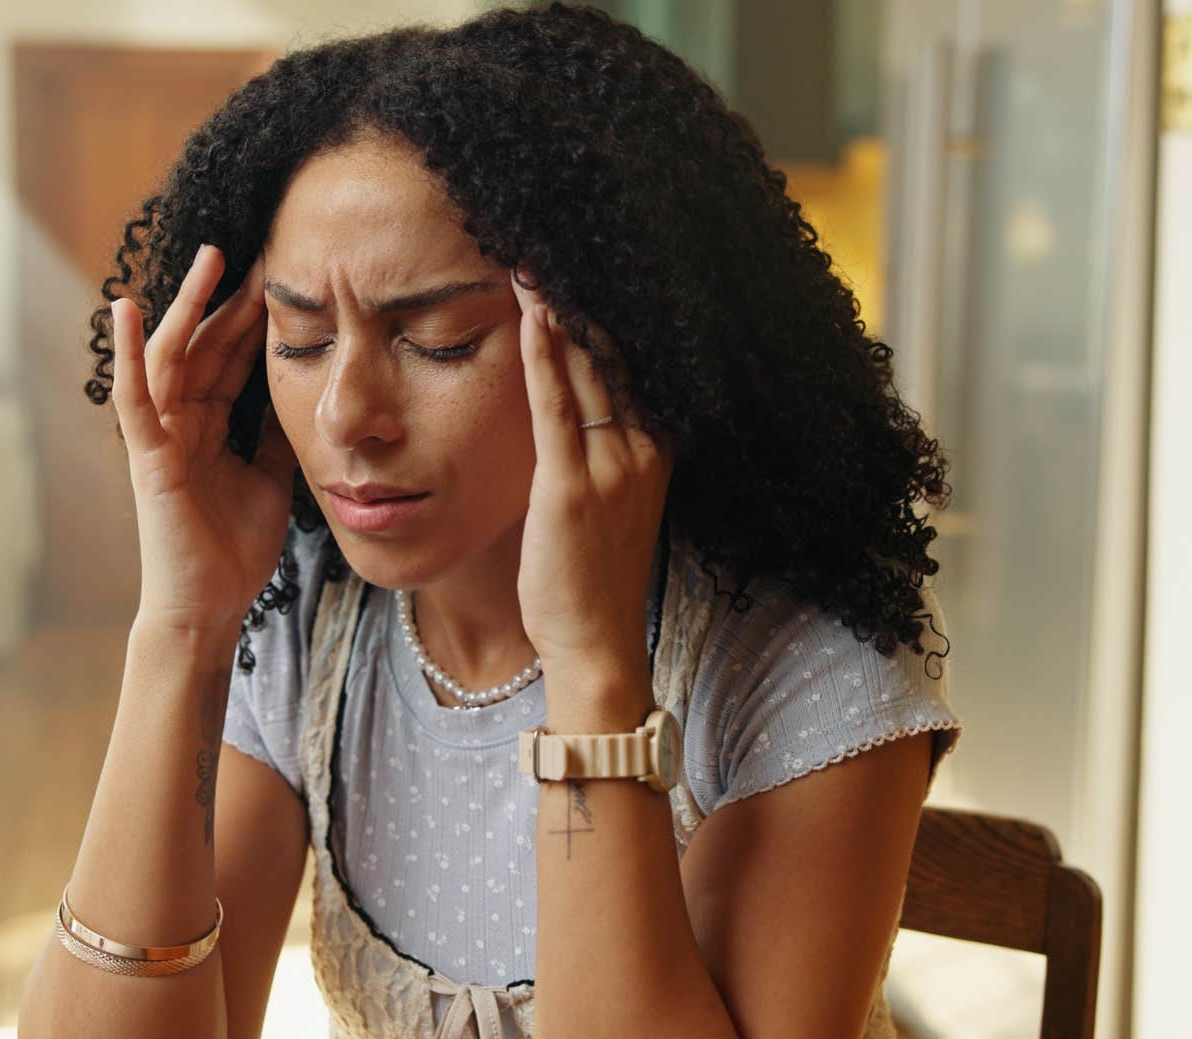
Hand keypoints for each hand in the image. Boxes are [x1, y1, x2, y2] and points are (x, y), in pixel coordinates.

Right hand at [110, 244, 296, 634]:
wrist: (211, 606)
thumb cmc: (234, 550)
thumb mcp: (271, 479)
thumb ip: (275, 436)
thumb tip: (303, 395)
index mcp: (209, 428)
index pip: (231, 360)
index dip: (254, 320)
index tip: (285, 279)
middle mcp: (181, 423)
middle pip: (206, 347)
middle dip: (231, 300)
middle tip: (262, 252)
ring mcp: (161, 437)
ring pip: (172, 357)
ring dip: (189, 306)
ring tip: (212, 258)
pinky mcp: (149, 456)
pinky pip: (134, 397)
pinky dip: (129, 352)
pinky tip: (127, 307)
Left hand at [511, 273, 674, 688]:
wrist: (596, 644)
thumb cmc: (592, 578)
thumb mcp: (612, 502)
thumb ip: (603, 449)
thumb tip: (574, 396)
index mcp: (657, 450)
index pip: (633, 365)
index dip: (608, 314)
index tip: (580, 263)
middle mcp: (644, 450)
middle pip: (612, 357)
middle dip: (581, 300)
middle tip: (552, 242)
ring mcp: (612, 467)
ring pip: (587, 371)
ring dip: (559, 312)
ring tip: (533, 259)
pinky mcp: (572, 487)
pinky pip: (557, 407)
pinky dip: (546, 355)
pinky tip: (533, 313)